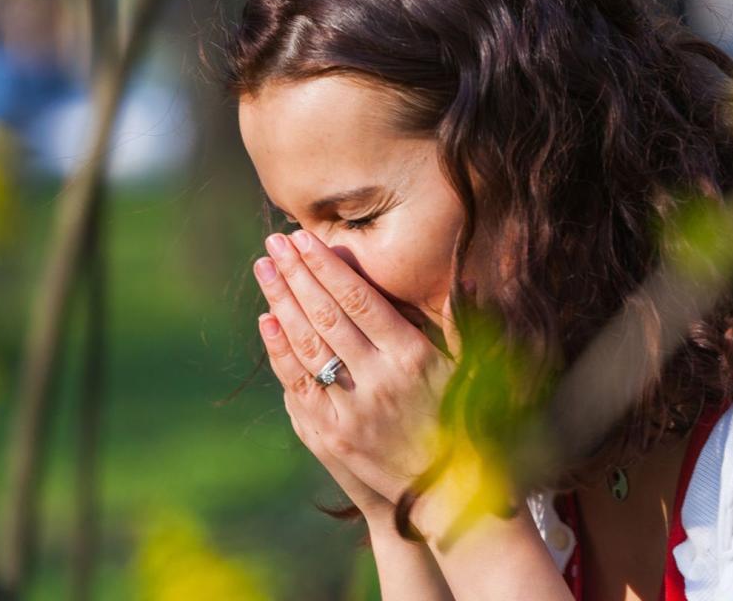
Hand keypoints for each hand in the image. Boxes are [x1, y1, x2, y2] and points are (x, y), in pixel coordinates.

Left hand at [252, 229, 456, 512]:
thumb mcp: (468, 369)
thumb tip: (463, 273)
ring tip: (264, 269)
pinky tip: (267, 320)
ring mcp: (354, 410)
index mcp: (413, 356)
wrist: (445, 492)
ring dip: (282, 303)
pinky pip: (300, 386)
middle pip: (327, 316)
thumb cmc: (461, 421)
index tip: (304, 239)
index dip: (327, 266)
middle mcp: (381, 380)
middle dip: (297, 273)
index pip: (359, 300)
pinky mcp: (334, 436)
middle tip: (274, 241)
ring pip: (308, 346)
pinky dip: (280, 351)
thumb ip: (457, 320)